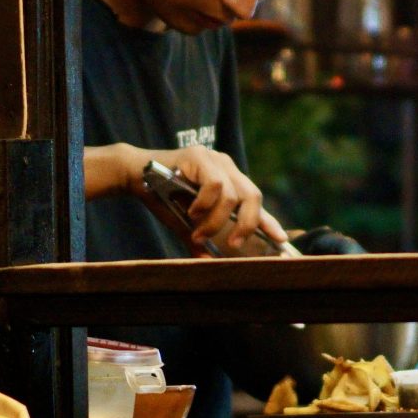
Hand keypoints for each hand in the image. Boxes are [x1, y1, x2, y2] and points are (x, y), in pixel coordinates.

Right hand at [143, 144, 284, 255]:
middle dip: (247, 225)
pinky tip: (192, 212)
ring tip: (199, 231)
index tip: (282, 240)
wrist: (135, 175)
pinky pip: (215, 185)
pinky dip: (205, 204)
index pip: (255, 202)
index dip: (269, 221)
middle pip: (253, 197)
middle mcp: (227, 168)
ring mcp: (215, 160)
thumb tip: (206, 260)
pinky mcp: (200, 156)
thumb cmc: (162, 196)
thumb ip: (199, 237)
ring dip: (217, 220)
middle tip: (232, 244)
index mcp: (229, 181)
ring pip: (234, 195)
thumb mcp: (186, 222)